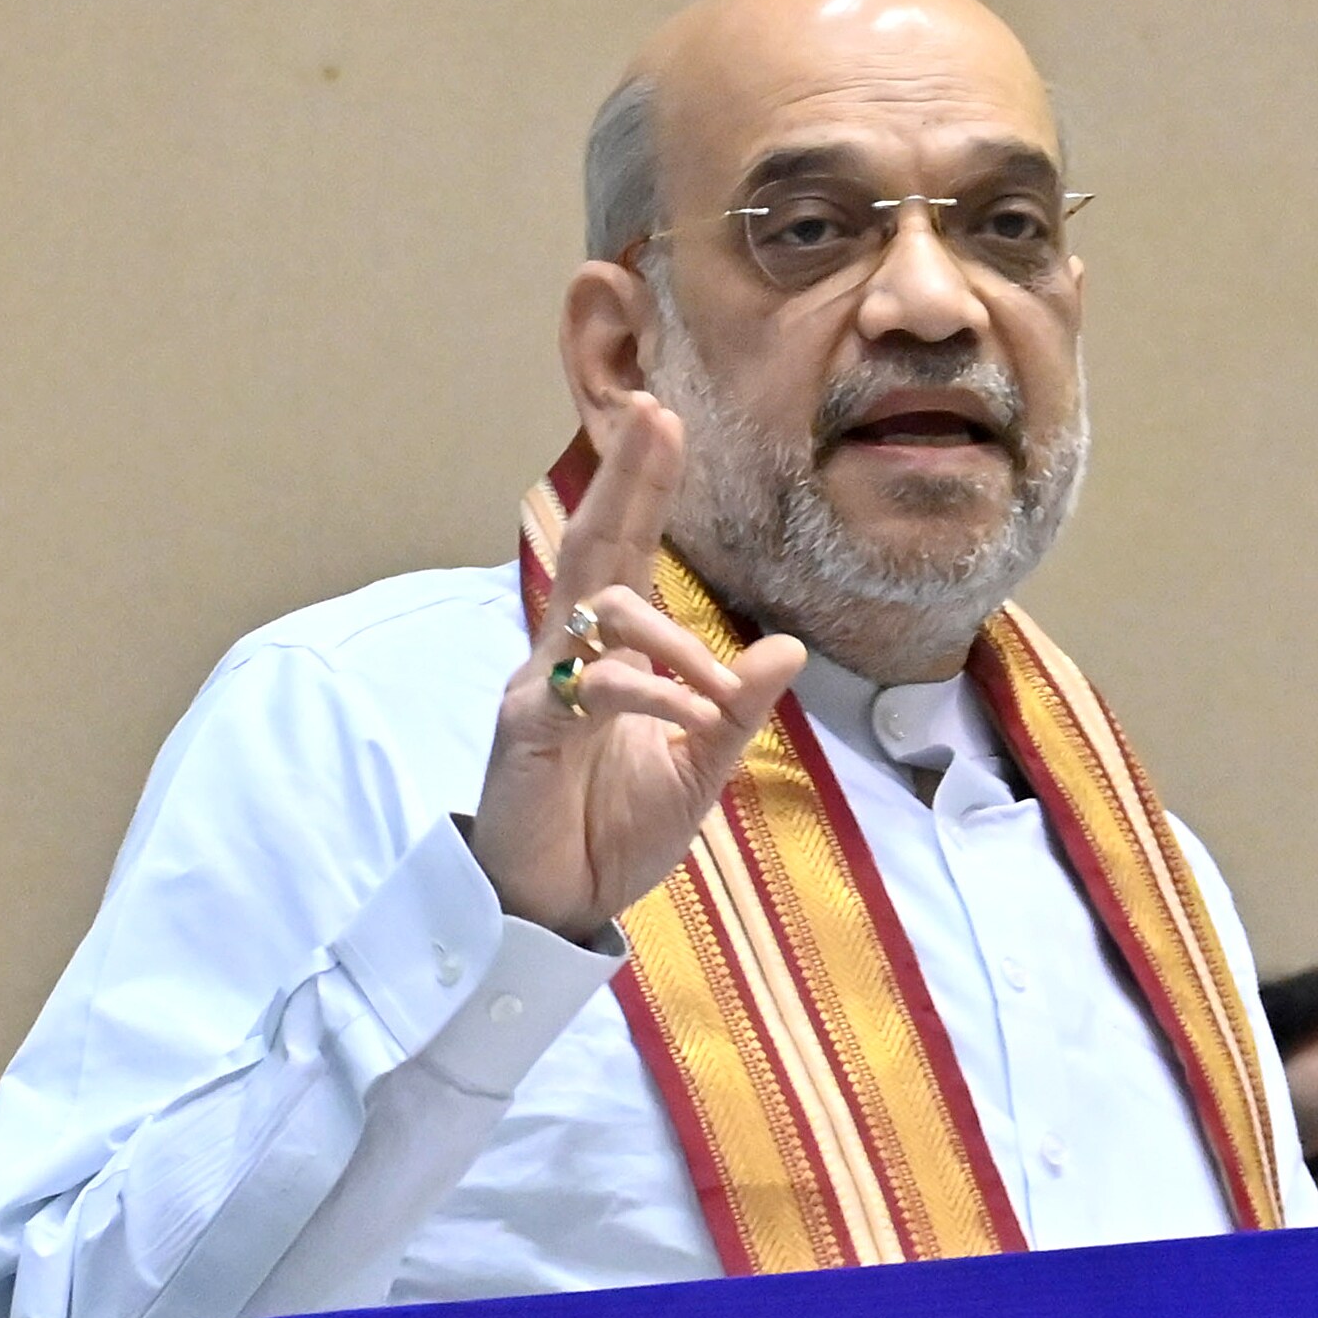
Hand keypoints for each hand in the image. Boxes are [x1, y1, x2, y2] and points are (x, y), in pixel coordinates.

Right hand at [468, 394, 805, 941]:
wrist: (555, 904)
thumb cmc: (612, 830)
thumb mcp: (698, 768)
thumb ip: (738, 709)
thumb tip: (791, 646)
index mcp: (609, 655)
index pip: (625, 553)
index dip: (641, 486)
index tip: (662, 417)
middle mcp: (568, 655)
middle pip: (594, 547)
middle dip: (626, 480)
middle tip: (655, 413)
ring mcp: (541, 688)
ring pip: (602, 615)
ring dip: (676, 641)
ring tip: (718, 694)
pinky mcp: (526, 732)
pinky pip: (591, 691)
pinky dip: (650, 694)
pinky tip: (691, 714)